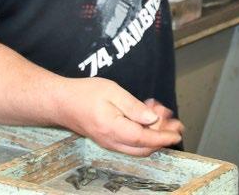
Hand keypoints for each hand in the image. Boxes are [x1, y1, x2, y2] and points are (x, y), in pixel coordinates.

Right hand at [59, 78, 182, 155]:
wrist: (61, 102)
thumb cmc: (84, 94)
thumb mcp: (112, 92)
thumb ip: (134, 107)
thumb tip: (153, 119)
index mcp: (114, 129)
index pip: (144, 139)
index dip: (163, 137)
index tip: (177, 132)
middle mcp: (111, 141)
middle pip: (144, 146)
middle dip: (163, 135)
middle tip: (174, 120)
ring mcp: (109, 142)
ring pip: (138, 146)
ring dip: (154, 133)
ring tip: (161, 113)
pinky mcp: (108, 139)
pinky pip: (130, 141)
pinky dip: (143, 131)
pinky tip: (146, 116)